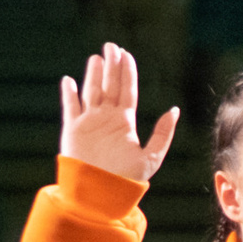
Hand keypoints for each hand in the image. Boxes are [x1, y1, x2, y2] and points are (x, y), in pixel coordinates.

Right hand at [60, 43, 179, 183]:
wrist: (101, 195)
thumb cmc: (127, 180)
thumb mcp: (151, 158)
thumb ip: (162, 134)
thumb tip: (173, 110)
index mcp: (124, 122)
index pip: (126, 90)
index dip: (127, 72)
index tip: (126, 54)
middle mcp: (107, 119)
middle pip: (109, 86)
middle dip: (111, 66)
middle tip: (111, 46)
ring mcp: (89, 123)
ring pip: (91, 92)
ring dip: (93, 75)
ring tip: (97, 58)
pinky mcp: (73, 130)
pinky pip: (70, 107)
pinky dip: (69, 94)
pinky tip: (69, 80)